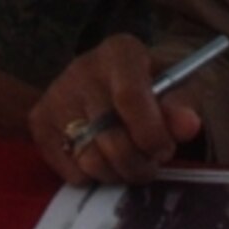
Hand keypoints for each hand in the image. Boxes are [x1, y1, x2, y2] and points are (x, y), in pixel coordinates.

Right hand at [29, 34, 203, 185]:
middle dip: (138, 163)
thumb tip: (188, 125)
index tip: (164, 150)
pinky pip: (71, 171)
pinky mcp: (40, 122)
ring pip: (90, 160)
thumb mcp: (177, 89)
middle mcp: (82, 68)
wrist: (112, 85)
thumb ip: (183, 105)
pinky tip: (104, 157)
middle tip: (151, 163)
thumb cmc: (152, 88)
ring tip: (131, 163)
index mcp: (120, 52)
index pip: (130, 98)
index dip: (151, 134)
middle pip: (110, 137)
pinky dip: (93, 177)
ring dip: (118, 174)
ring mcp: (56, 95)